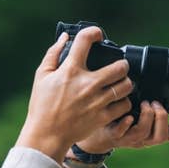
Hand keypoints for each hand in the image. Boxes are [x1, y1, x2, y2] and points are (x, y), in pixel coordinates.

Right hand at [16, 26, 132, 161]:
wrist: (46, 135)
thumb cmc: (42, 105)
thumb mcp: (41, 76)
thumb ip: (53, 54)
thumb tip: (64, 37)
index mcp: (70, 70)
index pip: (86, 40)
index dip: (94, 32)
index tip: (97, 36)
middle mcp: (87, 84)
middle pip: (120, 66)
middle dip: (121, 64)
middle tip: (118, 67)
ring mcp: (97, 101)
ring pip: (126, 86)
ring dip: (125, 83)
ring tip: (119, 84)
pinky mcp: (103, 117)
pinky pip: (125, 105)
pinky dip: (123, 102)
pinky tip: (116, 101)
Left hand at [76, 101, 168, 152]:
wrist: (96, 129)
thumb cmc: (121, 114)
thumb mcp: (139, 107)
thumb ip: (149, 97)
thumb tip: (154, 72)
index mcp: (153, 132)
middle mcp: (144, 139)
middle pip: (162, 137)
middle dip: (161, 117)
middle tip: (155, 103)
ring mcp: (128, 139)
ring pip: (143, 135)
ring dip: (146, 117)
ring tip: (143, 103)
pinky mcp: (114, 136)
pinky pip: (121, 134)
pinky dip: (126, 125)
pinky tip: (128, 116)